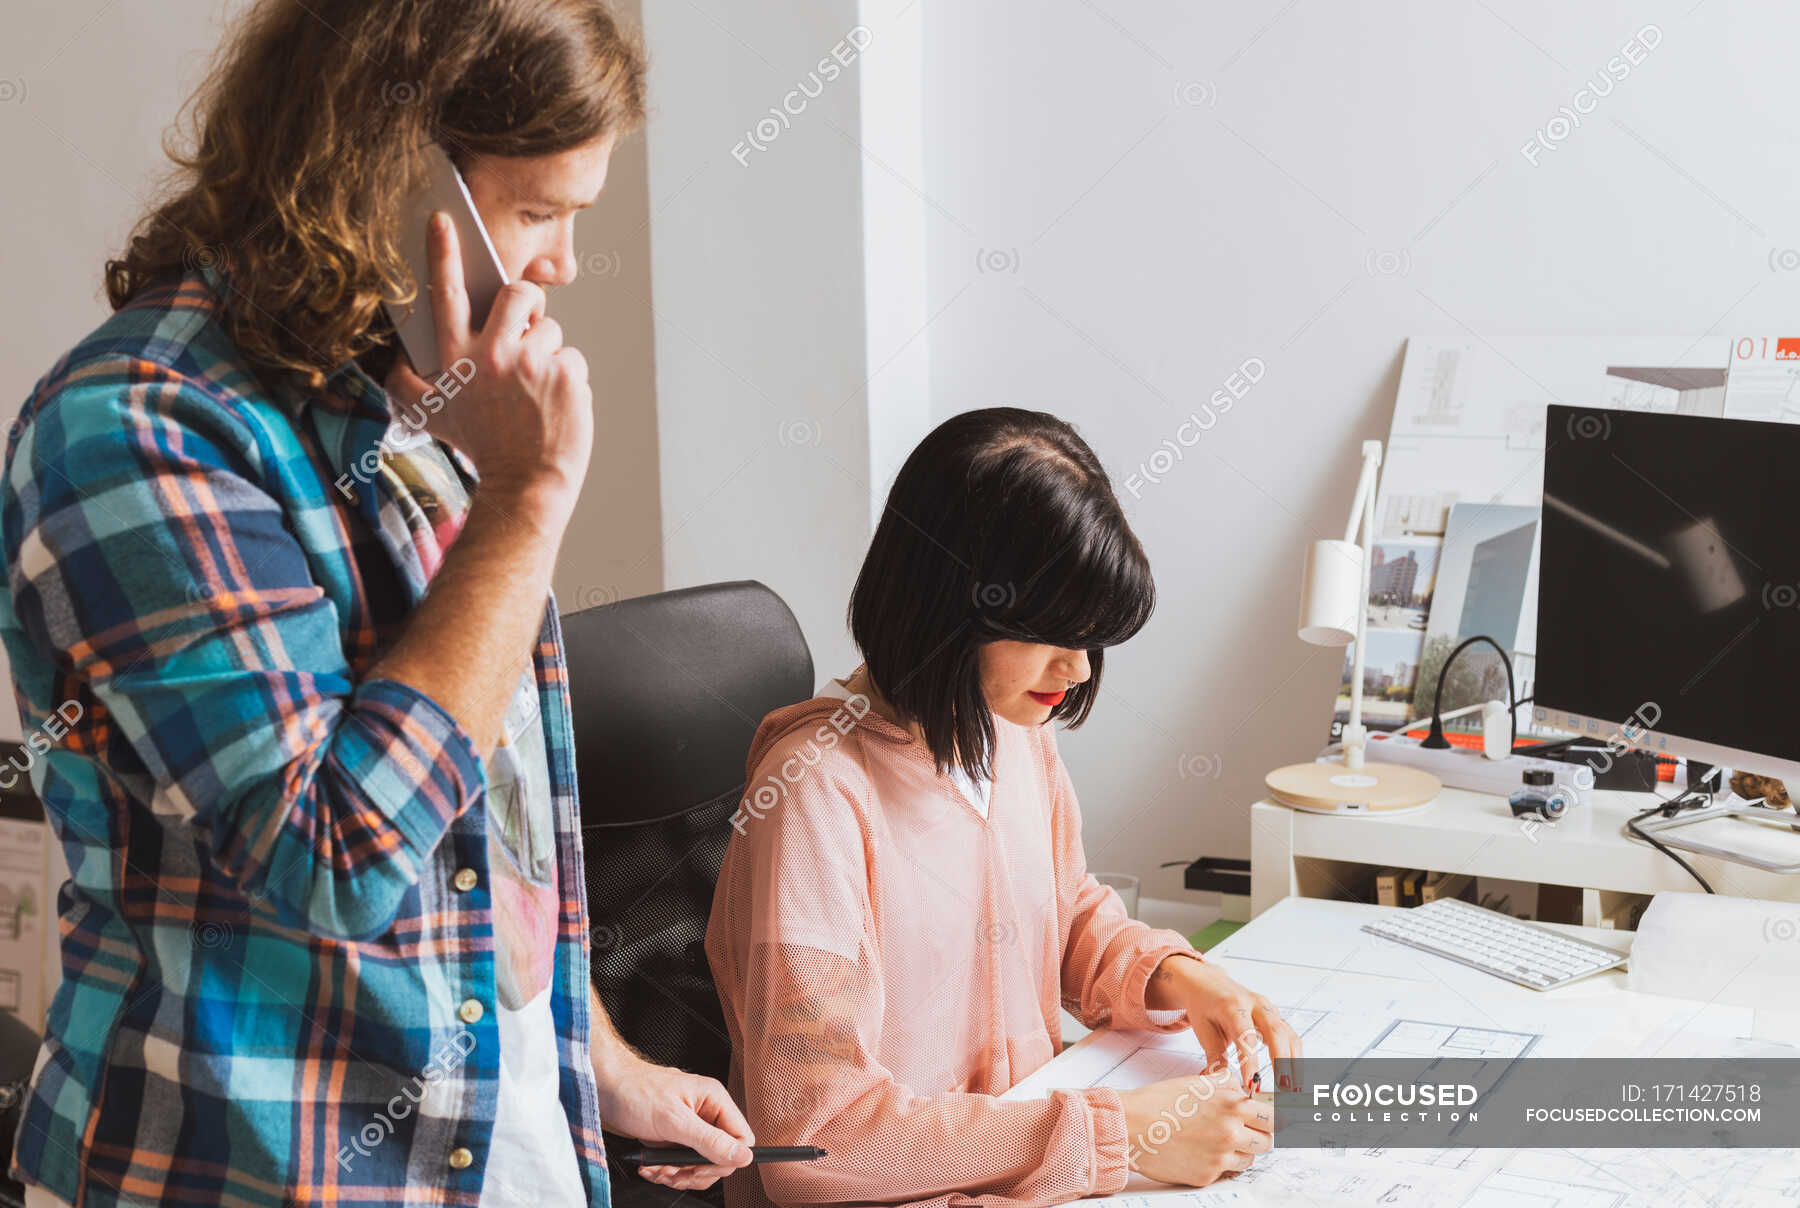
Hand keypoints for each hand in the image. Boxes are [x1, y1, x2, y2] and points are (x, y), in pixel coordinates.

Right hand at [384, 210, 593, 518]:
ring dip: (548, 354)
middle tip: (526, 333)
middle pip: (518, 293)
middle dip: (527, 304)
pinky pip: (573, 357)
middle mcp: (491, 355)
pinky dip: (569, 378)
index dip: (443, 253)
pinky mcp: (567, 373)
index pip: (445, 295)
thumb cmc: (482, 447)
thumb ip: (404, 385)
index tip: (444, 221)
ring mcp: (531, 363)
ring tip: (536, 391)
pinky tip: (556, 404)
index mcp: (456, 358)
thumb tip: (393, 359)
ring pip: (550, 329)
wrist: (525, 483)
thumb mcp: (431, 417)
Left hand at [594, 1052, 754, 1190]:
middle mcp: (705, 1114)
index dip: (726, 1159)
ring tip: (657, 1169)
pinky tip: (650, 1166)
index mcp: (714, 1101)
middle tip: (675, 1172)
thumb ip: (710, 1141)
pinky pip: (679, 1165)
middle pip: (720, 1157)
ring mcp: (688, 1128)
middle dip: (695, 1171)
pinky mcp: (672, 1138)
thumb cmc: (635, 1091)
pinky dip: (665, 1172)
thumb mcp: (674, 1120)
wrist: (602, 1088)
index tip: (702, 1167)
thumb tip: (743, 1156)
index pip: (741, 1138)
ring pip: (699, 1165)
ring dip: (677, 1174)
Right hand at [1118, 1070, 1272, 1186]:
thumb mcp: (1198, 1082)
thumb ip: (1228, 1085)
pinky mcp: (1208, 1175)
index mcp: (1232, 1105)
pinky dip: (1218, 1163)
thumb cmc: (1159, 1102)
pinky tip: (1200, 1151)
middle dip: (1258, 1136)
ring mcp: (1220, 1157)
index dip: (1272, 1118)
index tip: (1271, 1120)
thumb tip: (1246, 1090)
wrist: (1131, 1126)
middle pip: (1267, 1142)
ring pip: (1249, 1159)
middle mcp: (1231, 1132)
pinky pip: (1226, 1171)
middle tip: (1244, 1131)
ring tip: (1217, 1140)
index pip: (1274, 1117)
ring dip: (1240, 1151)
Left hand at [1149, 954, 1301, 1091]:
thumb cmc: (1204, 1005)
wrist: (1207, 982)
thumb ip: (1214, 1056)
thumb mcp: (1203, 1028)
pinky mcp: (1274, 1015)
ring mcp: (1268, 1008)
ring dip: (1294, 1062)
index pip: (1245, 1036)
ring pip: (1287, 1034)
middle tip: (1284, 1088)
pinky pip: (1289, 1035)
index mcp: (1232, 1006)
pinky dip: (1294, 1055)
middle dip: (1282, 1061)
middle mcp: (1254, 1004)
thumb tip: (1220, 1082)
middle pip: (1275, 1032)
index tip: (1250, 1083)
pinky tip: (1294, 1075)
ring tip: (1293, 1088)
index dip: (1250, 1061)